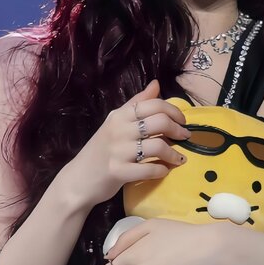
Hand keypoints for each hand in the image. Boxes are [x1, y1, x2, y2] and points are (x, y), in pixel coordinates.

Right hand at [62, 80, 191, 207]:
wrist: (79, 179)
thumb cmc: (101, 151)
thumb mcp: (116, 123)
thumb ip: (136, 104)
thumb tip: (156, 84)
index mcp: (120, 115)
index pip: (153, 104)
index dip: (174, 111)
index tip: (182, 121)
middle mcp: (119, 130)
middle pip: (160, 122)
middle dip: (178, 130)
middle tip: (184, 137)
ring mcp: (118, 151)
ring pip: (158, 146)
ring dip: (174, 154)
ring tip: (179, 158)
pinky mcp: (118, 172)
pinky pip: (149, 169)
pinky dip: (161, 170)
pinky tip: (164, 171)